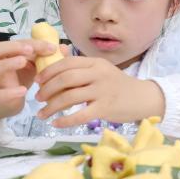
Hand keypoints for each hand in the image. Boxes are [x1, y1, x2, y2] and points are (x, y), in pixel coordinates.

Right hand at [0, 39, 55, 116]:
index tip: (51, 47)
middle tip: (30, 50)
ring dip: (6, 64)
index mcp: (4, 53)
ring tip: (23, 62)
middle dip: (11, 47)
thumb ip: (47, 56)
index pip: (13, 42)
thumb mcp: (33, 64)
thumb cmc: (20, 77)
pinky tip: (23, 90)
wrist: (5, 101)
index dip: (32, 42)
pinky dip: (9, 92)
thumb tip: (64, 48)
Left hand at [34, 52, 163, 126]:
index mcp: (95, 62)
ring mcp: (103, 91)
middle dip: (47, 89)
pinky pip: (80, 115)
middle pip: (65, 79)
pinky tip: (56, 124)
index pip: (67, 63)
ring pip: (69, 97)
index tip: (37, 80)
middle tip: (38, 98)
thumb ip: (80, 65)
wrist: (143, 98)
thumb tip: (57, 54)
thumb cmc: (118, 85)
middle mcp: (99, 74)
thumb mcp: (101, 70)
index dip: (48, 71)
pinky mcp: (106, 108)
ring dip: (51, 107)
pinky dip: (65, 121)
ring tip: (42, 114)